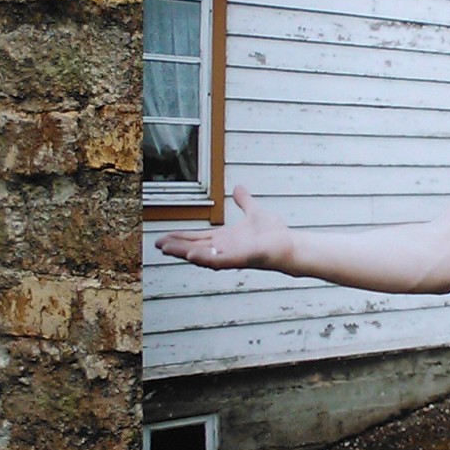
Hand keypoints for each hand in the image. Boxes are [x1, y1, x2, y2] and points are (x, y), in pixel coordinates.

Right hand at [154, 186, 292, 269]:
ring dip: (184, 252)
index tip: (163, 238)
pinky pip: (219, 261)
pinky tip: (191, 255)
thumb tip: (238, 188)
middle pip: (194, 248)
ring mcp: (231, 256)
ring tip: (167, 248)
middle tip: (157, 245)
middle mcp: (225, 249)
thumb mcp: (254, 212)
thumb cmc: (275, 234)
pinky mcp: (241, 259)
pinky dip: (205, 259)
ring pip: (202, 255)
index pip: (198, 239)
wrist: (291, 245)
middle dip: (176, 246)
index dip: (180, 238)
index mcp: (225, 239)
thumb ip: (245, 202)